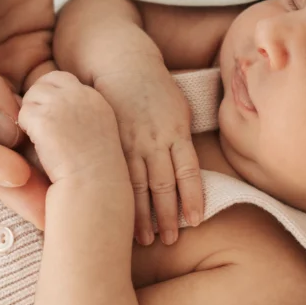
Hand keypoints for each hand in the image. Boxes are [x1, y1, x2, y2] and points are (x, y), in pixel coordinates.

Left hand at [17, 71, 127, 183]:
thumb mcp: (96, 133)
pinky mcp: (44, 118)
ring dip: (31, 117)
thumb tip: (50, 108)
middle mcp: (80, 95)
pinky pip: (22, 114)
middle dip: (38, 100)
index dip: (52, 97)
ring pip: (31, 96)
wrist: (94, 188)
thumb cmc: (94, 171)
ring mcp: (62, 104)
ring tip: (44, 142)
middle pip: (46, 81)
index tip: (52, 120)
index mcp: (95, 98)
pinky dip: (25, 130)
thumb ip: (78, 114)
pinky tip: (40, 148)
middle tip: (41, 128)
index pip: (64, 80)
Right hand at [96, 69, 202, 245]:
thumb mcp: (179, 107)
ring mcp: (130, 141)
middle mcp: (155, 139)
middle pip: (164, 185)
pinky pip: (116, 173)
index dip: (193, 198)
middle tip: (170, 241)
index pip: (188, 172)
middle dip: (167, 216)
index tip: (195, 221)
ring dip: (142, 215)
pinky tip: (120, 213)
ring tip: (145, 240)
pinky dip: (121, 196)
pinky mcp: (110, 141)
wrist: (121, 63)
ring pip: (139, 185)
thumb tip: (188, 168)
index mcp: (177, 131)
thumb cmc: (154, 87)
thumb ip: (183, 139)